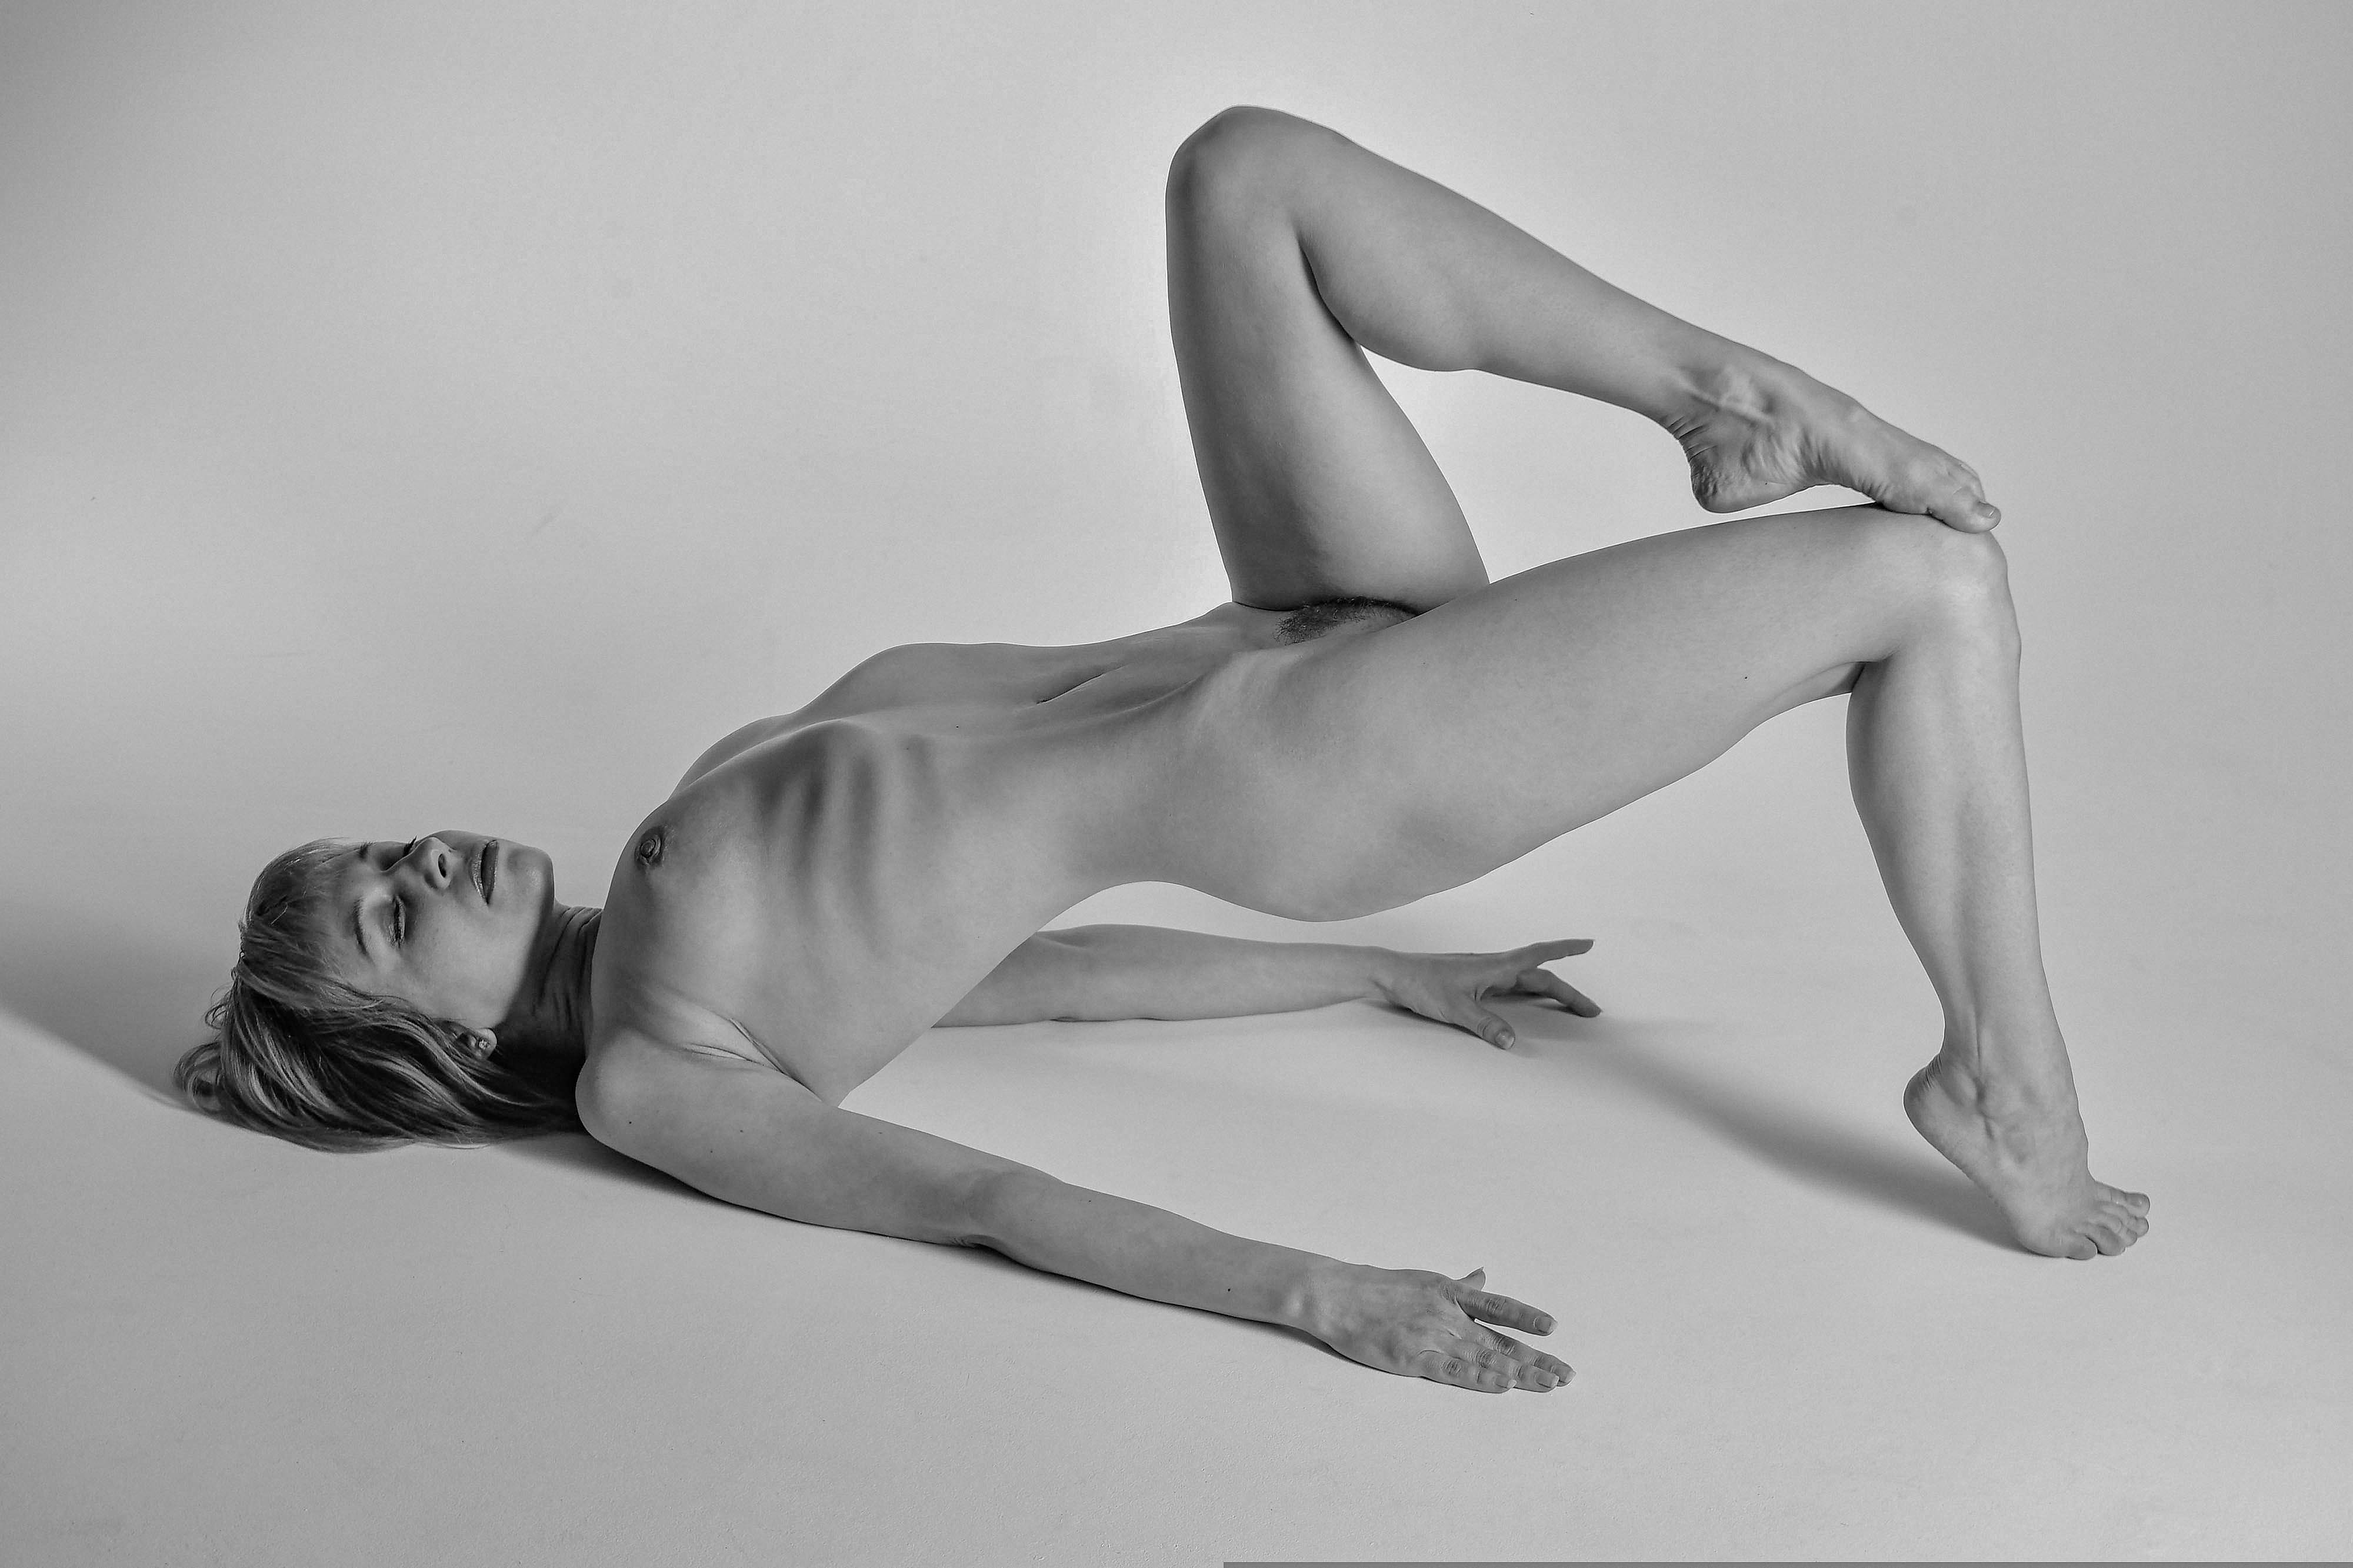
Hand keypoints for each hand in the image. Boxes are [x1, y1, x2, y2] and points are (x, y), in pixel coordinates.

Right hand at [1309, 1264, 1572, 1393]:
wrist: (1337, 1295)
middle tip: (1565, 1375)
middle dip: (1535, 1359)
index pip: (1497, 1306)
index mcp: (1449, 1293)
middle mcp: (1446, 1314)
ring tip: (1546, 1385)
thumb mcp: (1423, 1280)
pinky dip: (1479, 1379)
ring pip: (1483, 1359)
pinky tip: (1502, 1385)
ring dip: (1518, 1374)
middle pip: (1499, 1341)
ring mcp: (1430, 1337)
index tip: (1553, 1328)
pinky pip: (1452, 1371)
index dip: (1526, 1317)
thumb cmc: (1378, 1288)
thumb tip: (1482, 1276)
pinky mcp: (1411, 1359)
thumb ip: (1458, 1286)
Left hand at [1373, 938, 1597, 1048]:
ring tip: (1571, 1007)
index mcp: (1494, 967)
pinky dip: (1527, 996)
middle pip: (1539, 977)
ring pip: (1526, 983)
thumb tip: (1511, 1041)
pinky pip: (1509, 989)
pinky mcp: (1472, 984)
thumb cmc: (1420, 984)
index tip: (1589, 944)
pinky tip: (1530, 1004)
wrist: (1391, 974)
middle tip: (1592, 1010)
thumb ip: (1484, 1024)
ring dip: (1550, 993)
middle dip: (1568, 992)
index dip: (1565, 950)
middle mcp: (1493, 968)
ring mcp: (1483, 975)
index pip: (1538, 955)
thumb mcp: (1454, 1008)